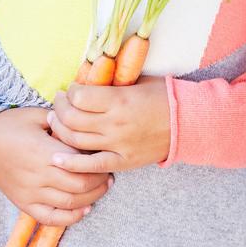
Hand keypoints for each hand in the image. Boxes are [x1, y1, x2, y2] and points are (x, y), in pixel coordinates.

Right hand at [0, 107, 111, 226]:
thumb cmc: (9, 125)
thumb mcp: (36, 115)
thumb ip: (61, 122)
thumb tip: (85, 124)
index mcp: (43, 151)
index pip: (81, 161)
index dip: (97, 159)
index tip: (106, 154)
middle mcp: (38, 175)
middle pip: (80, 184)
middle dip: (100, 180)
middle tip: (110, 173)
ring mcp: (30, 192)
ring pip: (69, 202)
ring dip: (92, 197)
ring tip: (103, 188)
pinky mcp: (23, 203)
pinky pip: (50, 218)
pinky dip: (70, 217)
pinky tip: (84, 209)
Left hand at [47, 76, 170, 174]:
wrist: (189, 123)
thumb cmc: (164, 97)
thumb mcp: (138, 82)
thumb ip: (112, 84)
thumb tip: (87, 81)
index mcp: (120, 100)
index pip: (79, 97)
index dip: (70, 92)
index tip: (71, 90)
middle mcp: (115, 123)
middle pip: (73, 118)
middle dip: (60, 108)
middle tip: (59, 102)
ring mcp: (118, 144)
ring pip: (76, 140)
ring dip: (60, 129)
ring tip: (56, 121)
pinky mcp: (122, 161)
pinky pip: (91, 165)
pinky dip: (71, 163)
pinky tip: (57, 158)